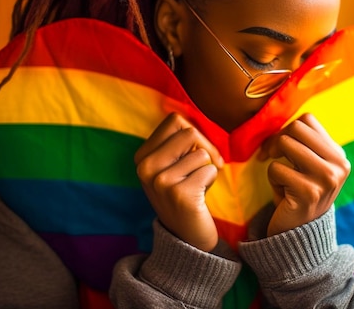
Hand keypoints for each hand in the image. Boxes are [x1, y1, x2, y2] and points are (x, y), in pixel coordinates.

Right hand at [134, 112, 223, 250]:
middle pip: (189, 132)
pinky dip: (211, 180)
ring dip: (208, 169)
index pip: (175, 120)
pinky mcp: (179, 194)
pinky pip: (209, 170)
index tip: (199, 152)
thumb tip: (199, 118)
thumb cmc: (186, 192)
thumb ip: (180, 141)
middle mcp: (145, 167)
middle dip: (205, 149)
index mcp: (142, 156)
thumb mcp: (173, 165)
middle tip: (202, 170)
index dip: (195, 133)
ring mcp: (160, 181)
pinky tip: (200, 197)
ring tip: (196, 186)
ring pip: (202, 153)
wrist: (186, 236)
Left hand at [258, 113, 350, 235]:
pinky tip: (282, 195)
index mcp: (338, 155)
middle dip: (277, 140)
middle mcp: (338, 165)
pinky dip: (273, 180)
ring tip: (281, 179)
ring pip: (285, 143)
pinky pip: (276, 169)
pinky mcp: (309, 192)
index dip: (287, 130)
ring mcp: (326, 178)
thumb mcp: (309, 167)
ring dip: (275, 161)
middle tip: (271, 156)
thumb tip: (277, 120)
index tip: (279, 147)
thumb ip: (303, 144)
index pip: (307, 120)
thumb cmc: (299, 194)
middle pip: (296, 127)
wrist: (302, 236)